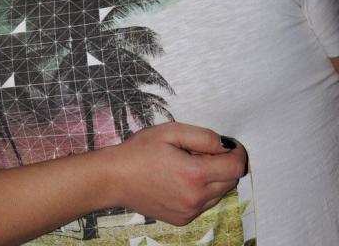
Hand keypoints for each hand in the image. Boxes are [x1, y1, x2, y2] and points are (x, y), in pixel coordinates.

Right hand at [104, 122, 247, 225]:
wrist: (114, 178)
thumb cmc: (139, 151)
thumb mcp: (170, 132)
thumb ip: (203, 137)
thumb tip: (226, 145)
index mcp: (195, 174)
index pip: (236, 166)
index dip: (237, 152)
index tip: (229, 144)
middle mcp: (196, 198)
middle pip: (231, 181)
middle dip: (224, 163)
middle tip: (202, 151)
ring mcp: (190, 211)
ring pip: (219, 193)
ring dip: (213, 178)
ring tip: (188, 164)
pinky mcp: (183, 219)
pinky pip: (204, 203)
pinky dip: (201, 190)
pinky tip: (180, 179)